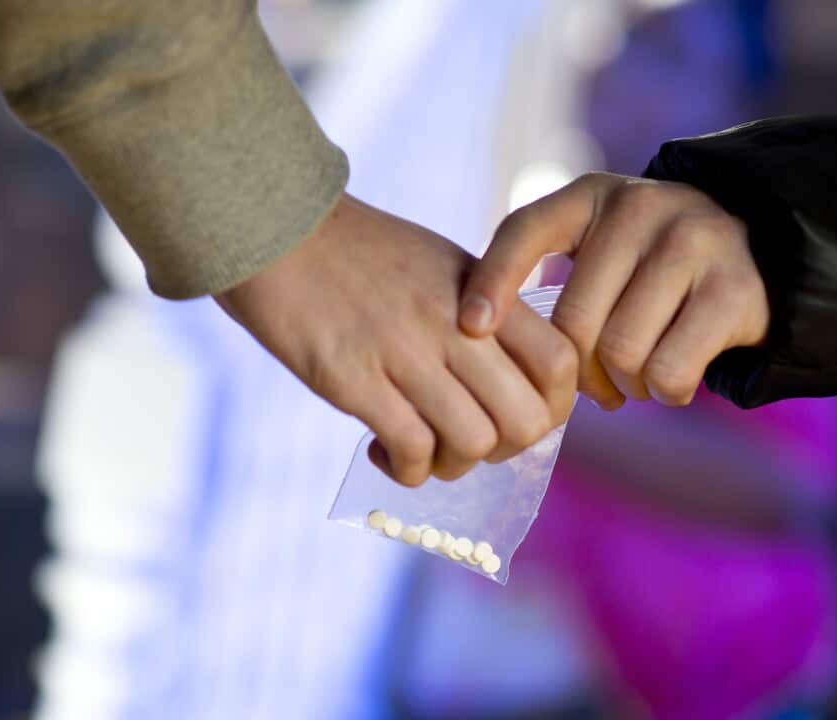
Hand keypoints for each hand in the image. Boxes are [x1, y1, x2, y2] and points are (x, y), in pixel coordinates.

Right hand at [215, 193, 576, 485]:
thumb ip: (482, 311)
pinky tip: (383, 453)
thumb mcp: (439, 263)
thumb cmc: (356, 252)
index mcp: (482, 290)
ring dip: (452, 465)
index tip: (516, 417)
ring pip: (472, 442)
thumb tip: (510, 379)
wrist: (277, 229)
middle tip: (467, 442)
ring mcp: (404, 351)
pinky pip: (411, 449)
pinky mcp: (353, 379)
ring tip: (422, 451)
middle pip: (525, 418)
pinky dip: (407, 469)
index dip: (553, 407)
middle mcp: (454, 322)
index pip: (559, 362)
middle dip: (503, 450)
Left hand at [457, 172, 768, 408]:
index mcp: (592, 196)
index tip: (470, 327)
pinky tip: (668, 381)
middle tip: (592, 385)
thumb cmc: (649, 267)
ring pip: (621, 352)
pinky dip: (663, 392)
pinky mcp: (734, 289)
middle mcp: (642, 207)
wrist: (764, 252)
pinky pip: (668, 371)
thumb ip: (544, 271)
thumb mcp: (597, 247)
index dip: (492, 281)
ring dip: (622, 386)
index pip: (525, 231)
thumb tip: (475, 333)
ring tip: (631, 380)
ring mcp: (693, 242)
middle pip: (575, 320)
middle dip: (576, 371)